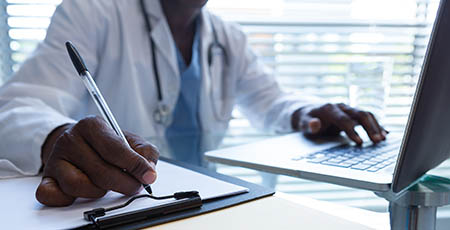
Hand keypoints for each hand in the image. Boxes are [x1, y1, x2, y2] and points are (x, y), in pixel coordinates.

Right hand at [36, 116, 158, 206]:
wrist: (77, 141)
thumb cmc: (106, 143)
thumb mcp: (129, 139)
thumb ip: (145, 152)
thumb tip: (149, 170)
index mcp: (92, 125)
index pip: (115, 148)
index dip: (135, 165)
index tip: (148, 176)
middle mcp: (70, 139)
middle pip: (101, 171)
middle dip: (124, 183)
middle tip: (135, 186)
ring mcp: (55, 159)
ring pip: (79, 186)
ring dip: (99, 191)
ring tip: (106, 185)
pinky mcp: (46, 177)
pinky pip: (52, 196)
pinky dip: (68, 199)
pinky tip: (83, 192)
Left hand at [292, 103, 386, 144]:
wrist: (307, 111)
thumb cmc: (305, 119)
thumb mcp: (302, 122)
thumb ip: (307, 124)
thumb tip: (314, 124)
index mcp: (330, 109)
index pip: (344, 120)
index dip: (352, 131)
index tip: (359, 143)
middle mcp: (341, 107)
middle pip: (360, 114)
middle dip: (370, 128)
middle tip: (377, 141)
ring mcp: (348, 110)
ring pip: (366, 115)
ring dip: (376, 126)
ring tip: (383, 139)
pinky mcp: (352, 114)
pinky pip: (367, 118)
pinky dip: (376, 125)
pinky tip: (385, 134)